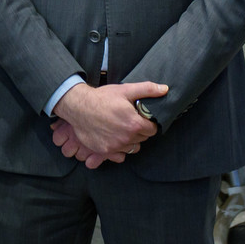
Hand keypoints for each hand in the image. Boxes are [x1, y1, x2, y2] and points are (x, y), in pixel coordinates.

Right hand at [51, 81, 165, 161]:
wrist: (79, 107)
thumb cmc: (103, 98)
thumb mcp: (126, 90)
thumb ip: (147, 90)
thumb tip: (165, 89)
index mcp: (135, 124)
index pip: (153, 130)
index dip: (149, 123)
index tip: (141, 118)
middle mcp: (127, 138)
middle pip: (143, 139)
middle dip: (140, 131)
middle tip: (130, 121)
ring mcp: (115, 146)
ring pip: (132, 148)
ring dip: (130, 140)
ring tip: (122, 128)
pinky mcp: (105, 150)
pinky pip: (120, 154)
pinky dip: (119, 147)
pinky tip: (113, 136)